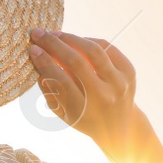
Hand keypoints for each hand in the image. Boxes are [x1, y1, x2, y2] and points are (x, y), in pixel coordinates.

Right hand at [28, 29, 162, 162]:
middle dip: (53, 44)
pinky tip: (76, 41)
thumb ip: (50, 91)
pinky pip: (107, 48)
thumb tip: (38, 61)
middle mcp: (104, 96)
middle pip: (75, 62)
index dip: (45, 62)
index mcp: (84, 110)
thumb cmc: (83, 118)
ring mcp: (120, 82)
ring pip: (93, 50)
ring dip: (71, 38)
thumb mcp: (63, 113)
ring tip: (56, 34)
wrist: (119, 127)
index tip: (33, 49)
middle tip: (38, 34)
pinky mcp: (129, 72)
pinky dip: (89, 41)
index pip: (61, 80)